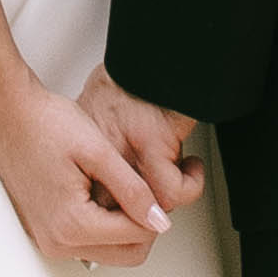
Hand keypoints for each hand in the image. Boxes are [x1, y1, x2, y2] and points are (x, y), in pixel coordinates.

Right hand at [0, 69, 170, 270]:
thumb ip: (133, 191)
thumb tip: (159, 220)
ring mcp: (49, 240)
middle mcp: (58, 242)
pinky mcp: (46, 231)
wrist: (7, 113)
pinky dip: (103, 223)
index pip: (139, 236)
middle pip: (127, 253)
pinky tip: (99, 191)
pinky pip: (88, 241)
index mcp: (72, 226)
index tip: (154, 184)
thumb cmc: (43, 124)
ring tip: (118, 186)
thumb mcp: (99, 152)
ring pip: (110, 251)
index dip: (155, 210)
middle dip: (142, 223)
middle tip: (141, 187)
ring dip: (123, 225)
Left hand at [92, 74, 206, 225]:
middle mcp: (101, 159)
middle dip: (139, 216)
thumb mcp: (95, 112)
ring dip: (166, 201)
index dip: (115, 209)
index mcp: (85, 152)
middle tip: (157, 208)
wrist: (150, 61)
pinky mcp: (153, 150)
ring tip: (177, 181)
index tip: (135, 209)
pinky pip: (172, 193)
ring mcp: (126, 157)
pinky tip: (192, 167)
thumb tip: (101, 170)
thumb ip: (96, 145)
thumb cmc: (127, 79)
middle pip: (115, 212)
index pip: (90, 200)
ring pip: (146, 210)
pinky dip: (189, 185)